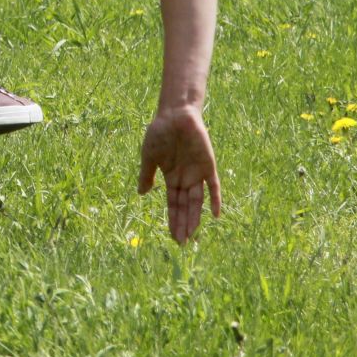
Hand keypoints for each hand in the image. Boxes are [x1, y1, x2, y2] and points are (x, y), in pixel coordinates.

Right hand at [137, 104, 221, 242]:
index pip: (173, 204)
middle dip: (184, 224)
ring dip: (195, 217)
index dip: (173, 220)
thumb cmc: (160, 132)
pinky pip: (214, 186)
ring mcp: (197, 173)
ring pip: (197, 201)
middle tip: (183, 243)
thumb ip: (146, 175)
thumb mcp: (149, 156)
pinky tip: (215, 214)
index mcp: (171, 178)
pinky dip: (215, 199)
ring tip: (193, 234)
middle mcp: (185, 179)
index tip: (173, 237)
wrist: (175, 113)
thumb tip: (141, 194)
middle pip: (185, 207)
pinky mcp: (208, 165)